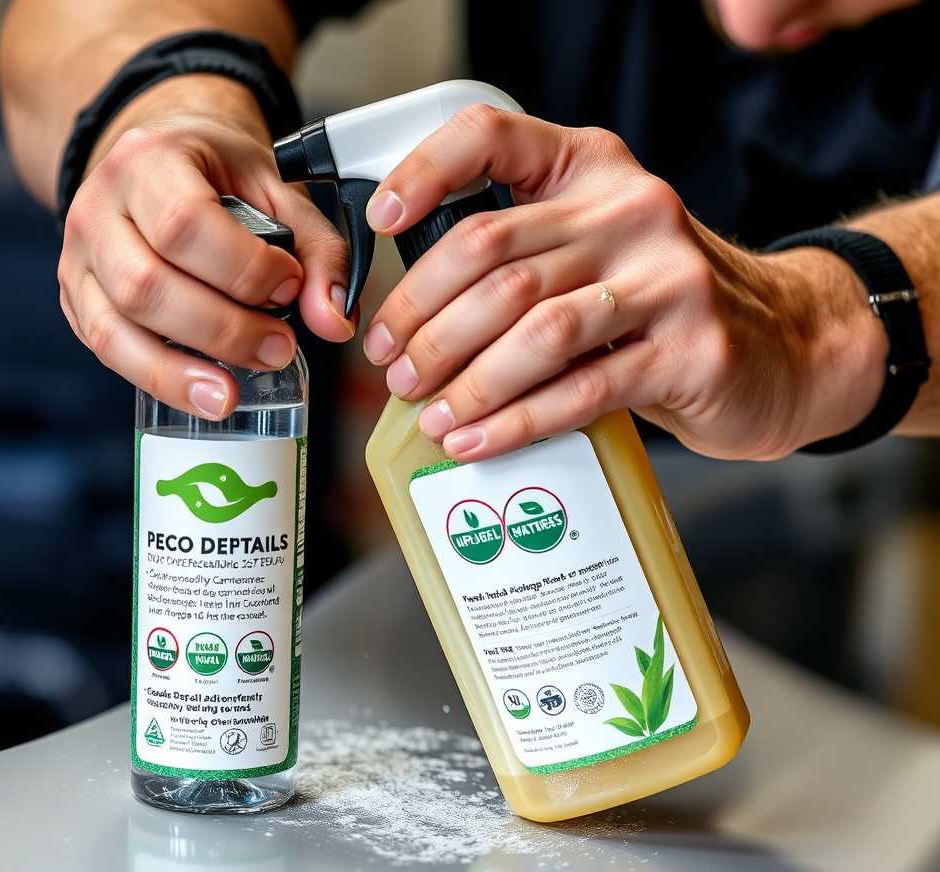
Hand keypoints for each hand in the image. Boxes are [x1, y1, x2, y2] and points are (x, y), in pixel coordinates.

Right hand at [58, 75, 355, 417]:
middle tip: (277, 348)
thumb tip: (334, 320)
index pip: (185, 224)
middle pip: (148, 285)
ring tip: (235, 392)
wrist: (159, 157)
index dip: (244, 269)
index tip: (289, 288)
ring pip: (116, 327)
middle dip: (223, 329)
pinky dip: (158, 380)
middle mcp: (98, 206)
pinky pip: (107, 350)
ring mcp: (79, 256)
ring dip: (182, 370)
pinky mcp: (76, 298)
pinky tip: (201, 395)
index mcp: (148, 160)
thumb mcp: (276, 191)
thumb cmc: (216, 175)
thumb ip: (317, 252)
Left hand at [361, 105, 887, 460]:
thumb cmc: (666, 304)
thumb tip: (416, 321)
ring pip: (534, 327)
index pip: (494, 138)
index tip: (381, 223)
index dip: (424, 173)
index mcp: (594, 170)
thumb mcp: (599, 253)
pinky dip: (515, 420)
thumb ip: (526, 260)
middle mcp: (631, 210)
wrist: (784, 345)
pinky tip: (476, 440)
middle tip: (395, 369)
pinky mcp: (690, 350)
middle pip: (493, 257)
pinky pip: (581, 388)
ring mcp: (667, 278)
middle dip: (426, 322)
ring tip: (430, 413)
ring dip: (467, 378)